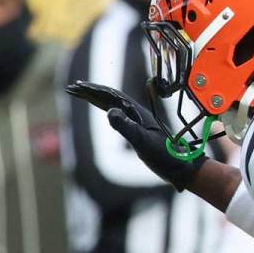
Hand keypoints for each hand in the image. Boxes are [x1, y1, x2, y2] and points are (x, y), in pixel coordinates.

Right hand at [65, 80, 204, 190]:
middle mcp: (135, 112)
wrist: (181, 166)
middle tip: (72, 88)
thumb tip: (109, 112)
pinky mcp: (136, 129)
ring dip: (95, 99)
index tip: (78, 86)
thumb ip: (125, 126)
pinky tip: (101, 109)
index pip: (110, 95)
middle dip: (90, 91)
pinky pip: (116, 114)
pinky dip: (104, 109)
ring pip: (111, 104)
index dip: (93, 90)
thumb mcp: (142, 142)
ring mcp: (136, 120)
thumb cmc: (164, 155)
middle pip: (109, 96)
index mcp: (136, 111)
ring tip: (80, 95)